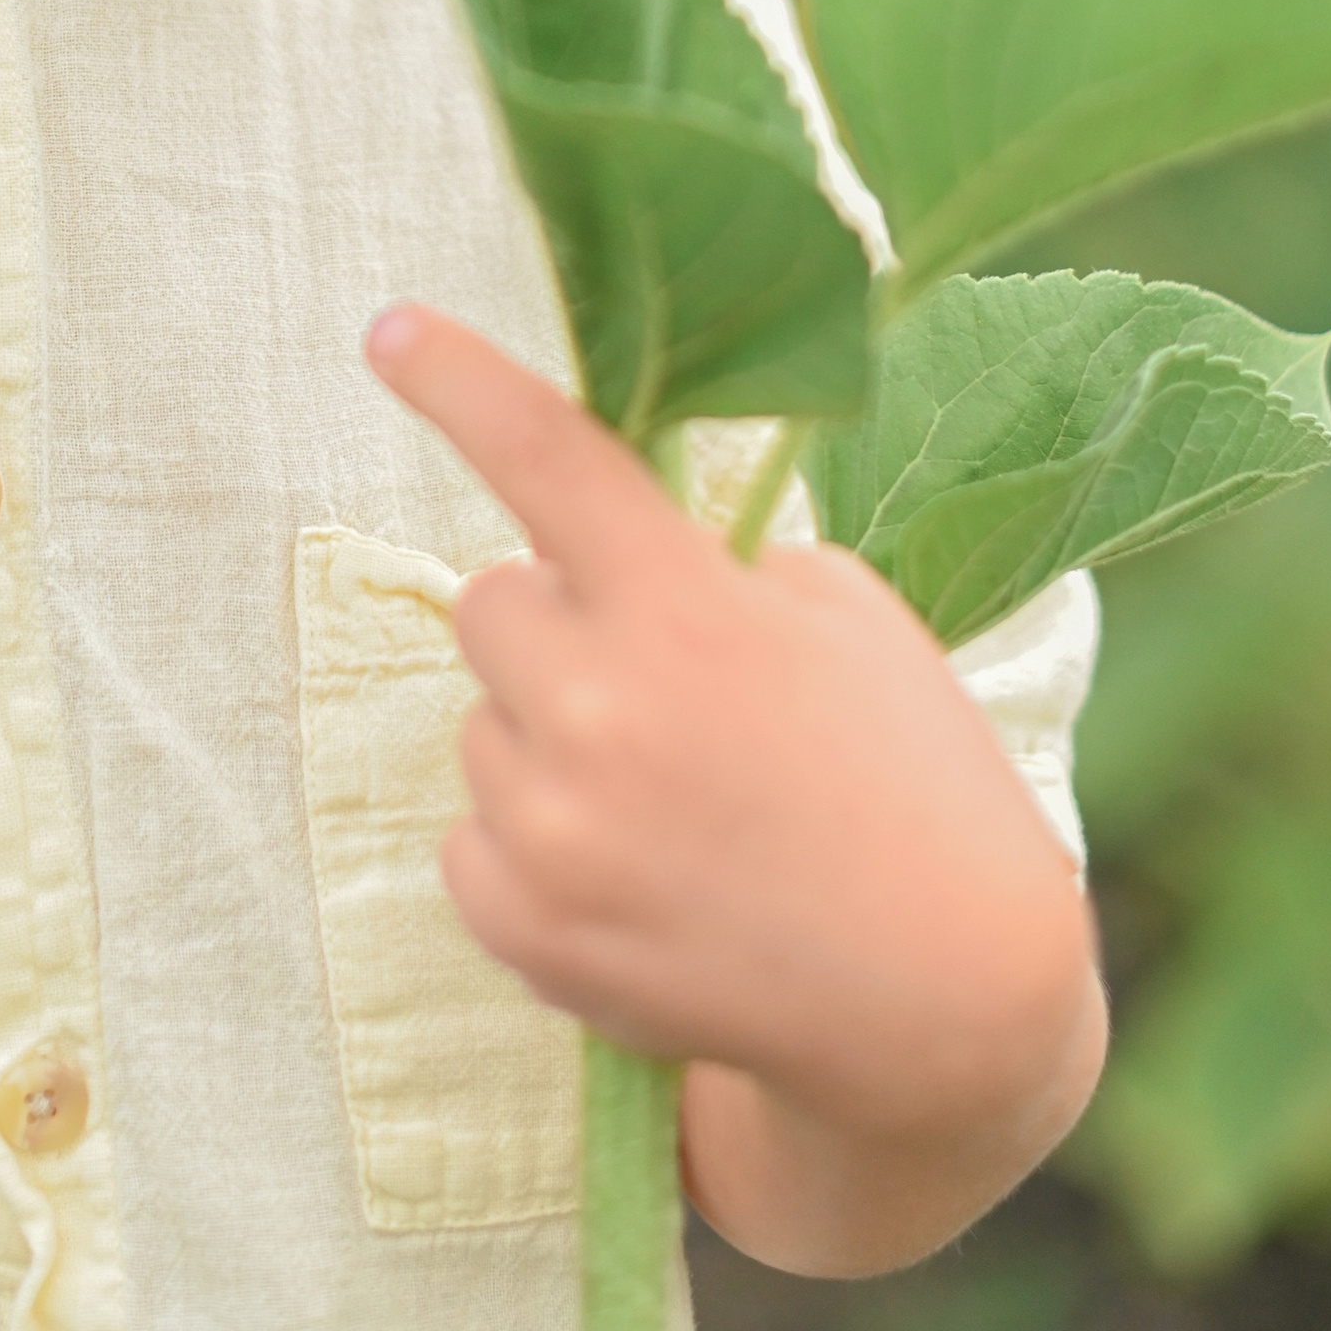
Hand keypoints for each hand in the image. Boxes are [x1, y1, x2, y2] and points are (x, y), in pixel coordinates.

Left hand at [367, 305, 1103, 1271]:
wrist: (943, 1001)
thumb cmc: (912, 782)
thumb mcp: (844, 619)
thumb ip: (708, 565)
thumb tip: (596, 555)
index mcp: (685, 607)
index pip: (546, 457)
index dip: (459, 381)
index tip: (387, 328)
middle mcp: (596, 707)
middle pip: (490, 601)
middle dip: (556, 624)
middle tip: (660, 686)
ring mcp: (551, 826)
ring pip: (480, 723)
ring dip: (550, 741)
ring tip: (676, 807)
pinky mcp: (520, 928)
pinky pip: (469, 835)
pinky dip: (534, 848)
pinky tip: (639, 878)